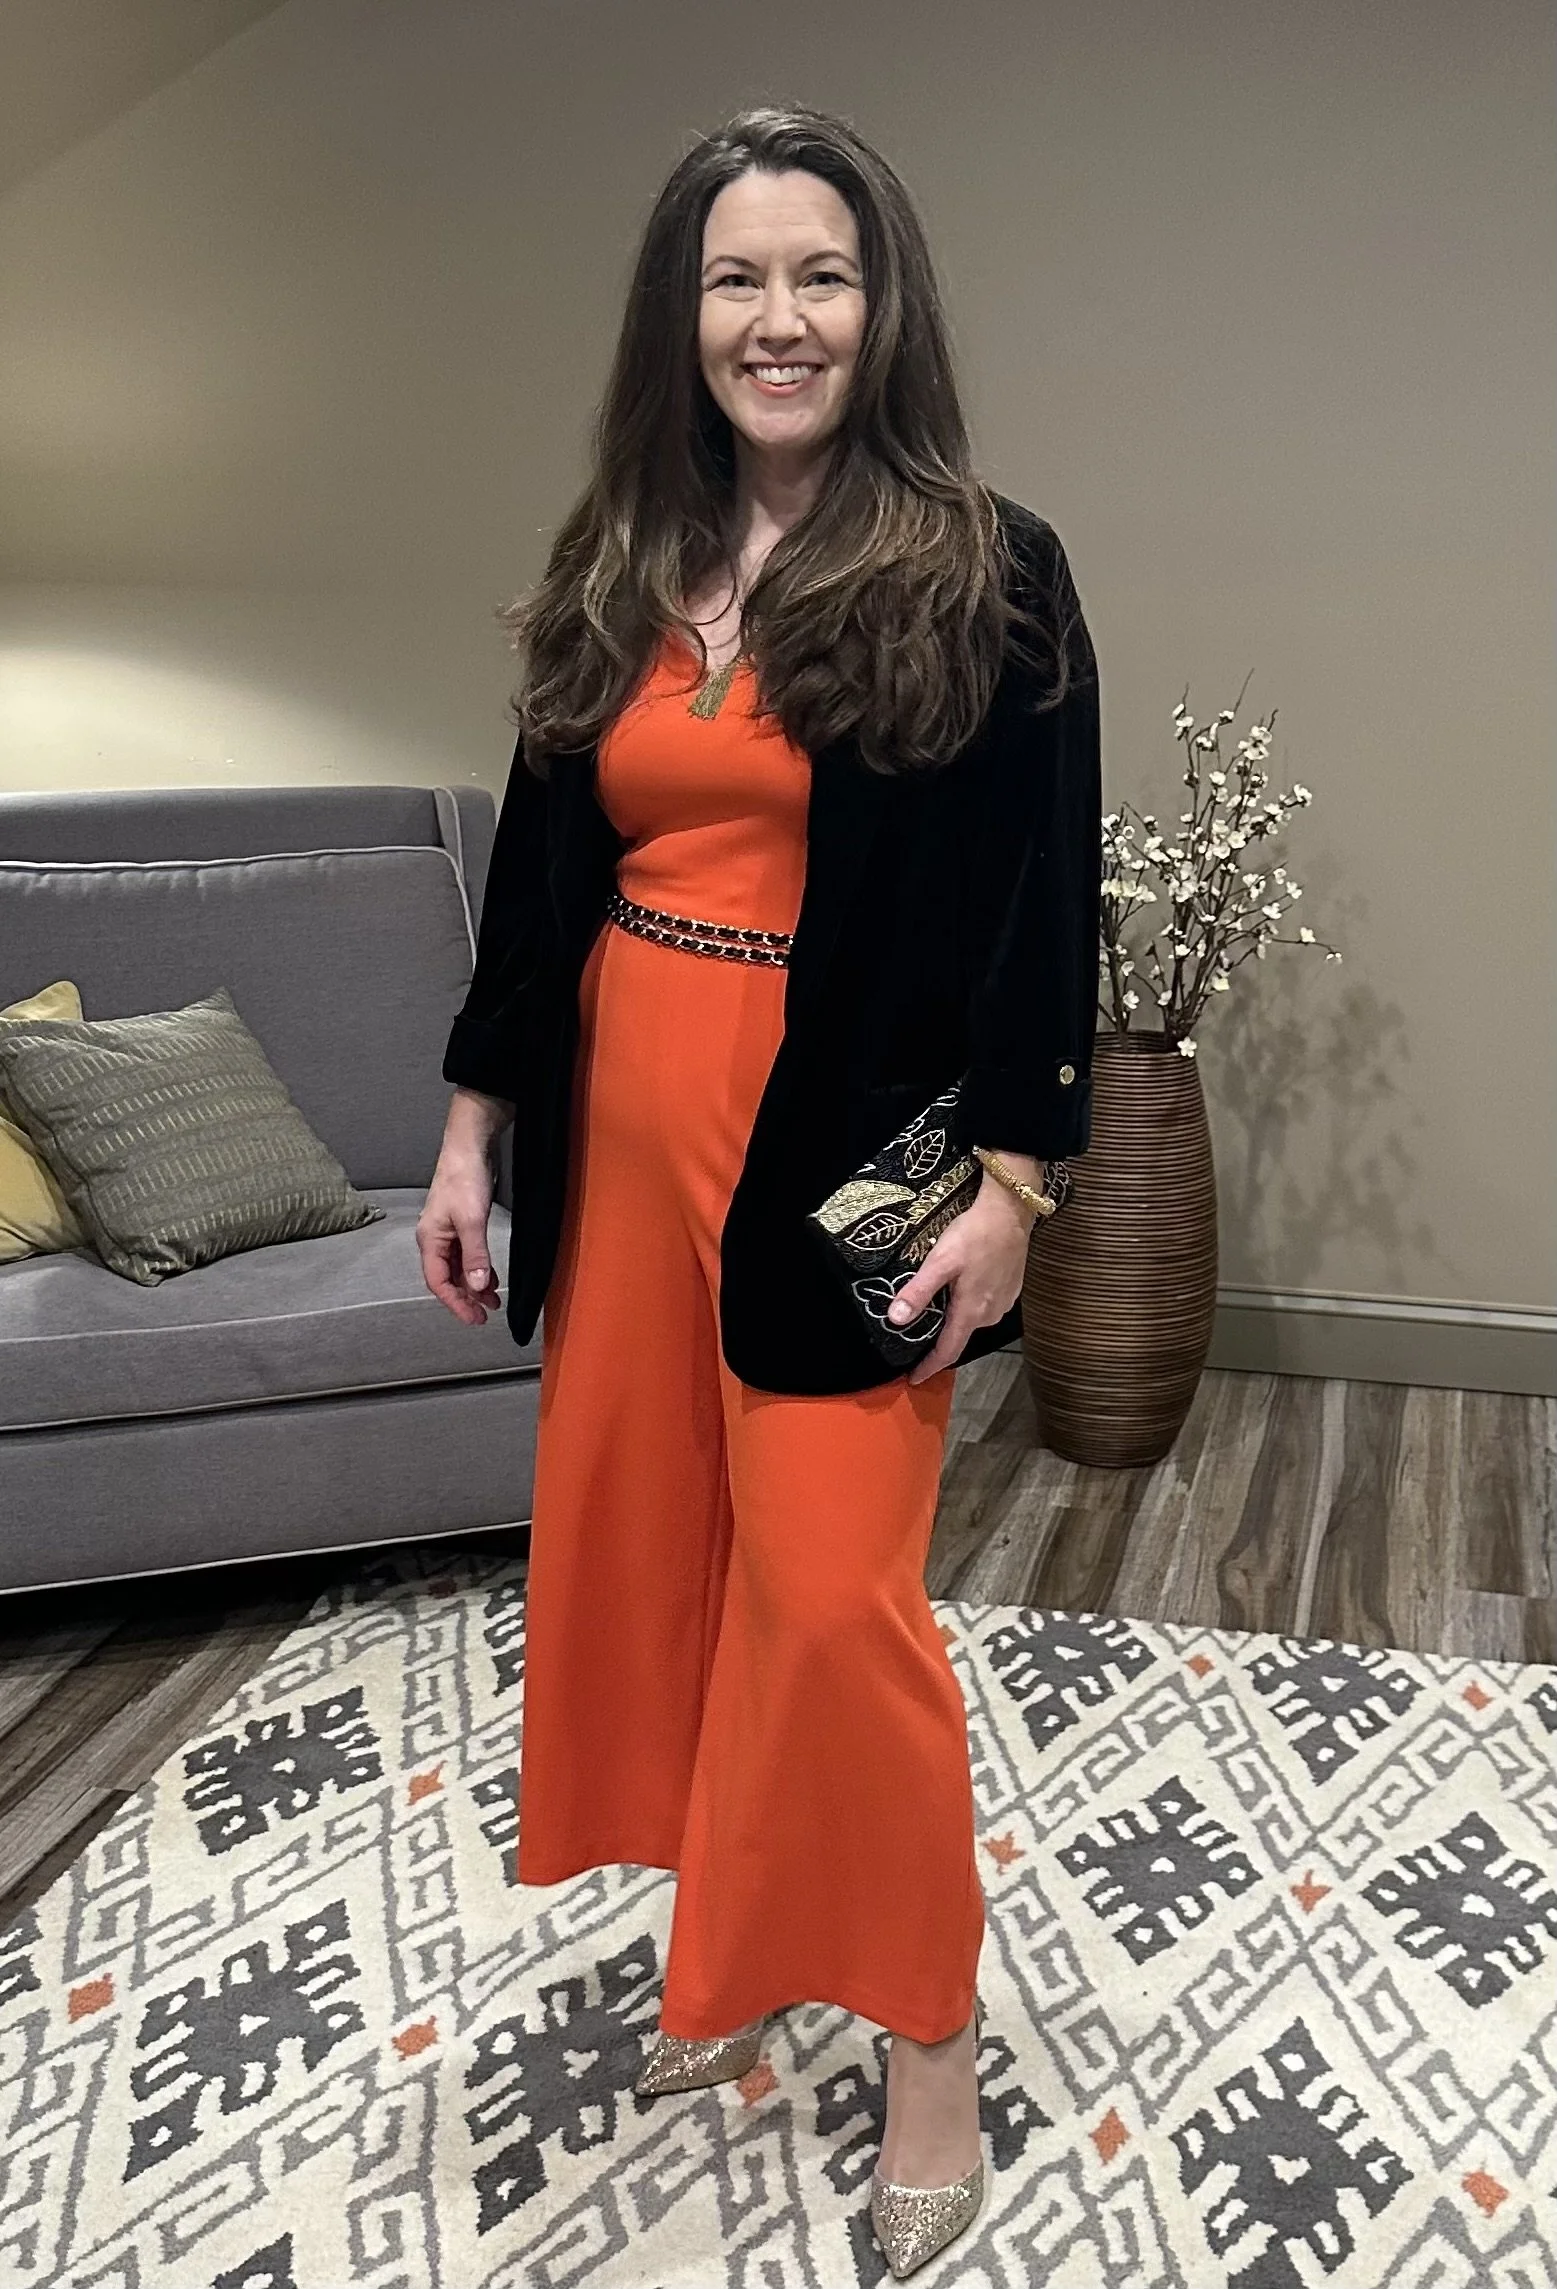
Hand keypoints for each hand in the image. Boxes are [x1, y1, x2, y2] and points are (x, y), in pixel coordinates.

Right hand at [417, 1147, 500, 1321]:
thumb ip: (475, 1255)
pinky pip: (467, 1256)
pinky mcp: (462, 1224)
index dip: (456, 1303)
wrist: (470, 1147)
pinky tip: (491, 1278)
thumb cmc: (464, 1179)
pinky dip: (478, 1269)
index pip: (438, 1282)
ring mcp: (448, 1232)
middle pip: (447, 1278)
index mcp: (430, 1240)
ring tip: (493, 1301)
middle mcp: (435, 1239)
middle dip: (466, 1298)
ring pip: (458, 1268)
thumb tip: (476, 1285)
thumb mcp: (471, 1220)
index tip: (474, 1319)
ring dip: (474, 1285)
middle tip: (485, 1315)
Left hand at [889, 1178, 1034, 1384]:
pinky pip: (984, 1308)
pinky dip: (968, 1307)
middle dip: (938, 1343)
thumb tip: (896, 1319)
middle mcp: (990, 1314)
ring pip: (972, 1321)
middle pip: (959, 1337)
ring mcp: (1003, 1304)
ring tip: (934, 1312)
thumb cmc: (974, 1235)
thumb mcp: (940, 1262)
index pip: (948, 1352)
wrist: (1010, 1212)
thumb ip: (918, 1292)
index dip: (929, 1367)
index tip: (913, 1379)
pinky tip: (959, 1293)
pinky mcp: (1011, 1291)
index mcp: (971, 1312)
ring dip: (954, 1322)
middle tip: (916, 1340)